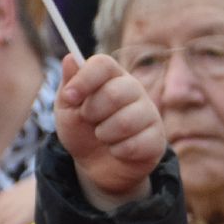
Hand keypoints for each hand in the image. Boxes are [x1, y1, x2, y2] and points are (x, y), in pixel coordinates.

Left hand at [54, 53, 163, 210]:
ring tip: (103, 136)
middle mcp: (135, 90)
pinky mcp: (157, 139)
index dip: (84, 79)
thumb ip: (68, 85)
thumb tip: (70, 58)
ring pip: (125, 122)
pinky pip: (135, 144)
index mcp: (112, 77)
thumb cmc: (82, 131)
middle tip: (89, 120)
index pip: (103, 64)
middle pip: (115, 93)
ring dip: (104, 134)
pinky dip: (118, 151)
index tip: (70, 97)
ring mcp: (149, 114)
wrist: (96, 165)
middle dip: (93, 112)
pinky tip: (117, 150)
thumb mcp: (67, 109)